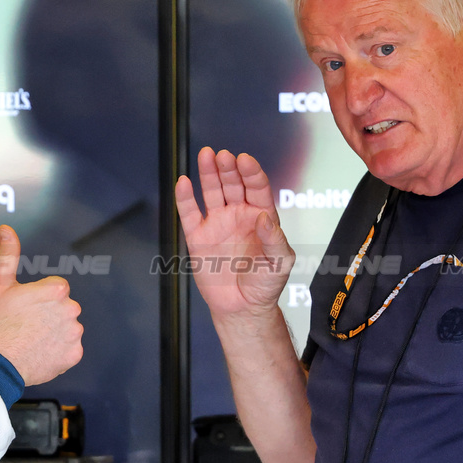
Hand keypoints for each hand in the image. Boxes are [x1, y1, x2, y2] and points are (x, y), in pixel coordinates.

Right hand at [0, 225, 82, 385]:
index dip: (39, 298)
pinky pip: (69, 350)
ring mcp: (74, 333)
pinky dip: (58, 353)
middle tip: (27, 325)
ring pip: (67, 329)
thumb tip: (6, 229)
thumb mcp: (0, 285)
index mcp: (57, 290)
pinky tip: (40, 353)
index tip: (26, 308)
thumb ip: (9, 254)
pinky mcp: (74, 355)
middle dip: (49, 315)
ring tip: (32, 340)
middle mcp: (71, 309)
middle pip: (63, 308)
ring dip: (54, 333)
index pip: (56, 289)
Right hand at [174, 147, 294, 320]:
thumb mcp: (280, 263)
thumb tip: (264, 218)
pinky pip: (189, 213)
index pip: (257, 188)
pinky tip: (183, 182)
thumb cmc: (265, 285)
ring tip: (206, 155)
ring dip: (208, 173)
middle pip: (233, 184)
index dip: (251, 173)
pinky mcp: (198, 236)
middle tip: (223, 155)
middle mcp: (238, 215)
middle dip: (228, 168)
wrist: (242, 307)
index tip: (245, 161)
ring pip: (211, 192)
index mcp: (261, 217)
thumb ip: (275, 240)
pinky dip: (185, 197)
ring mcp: (217, 224)